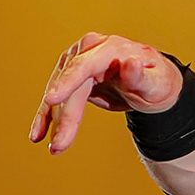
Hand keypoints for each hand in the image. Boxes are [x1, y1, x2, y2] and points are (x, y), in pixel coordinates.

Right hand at [28, 33, 189, 152]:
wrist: (151, 83)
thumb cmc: (157, 81)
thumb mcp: (156, 82)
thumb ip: (141, 77)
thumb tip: (130, 65)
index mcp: (111, 47)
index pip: (85, 65)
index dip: (67, 82)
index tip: (51, 99)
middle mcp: (90, 50)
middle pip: (72, 85)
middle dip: (64, 117)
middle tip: (59, 145)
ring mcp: (77, 61)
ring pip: (60, 93)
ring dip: (52, 121)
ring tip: (53, 147)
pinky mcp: (71, 75)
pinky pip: (56, 99)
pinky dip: (46, 117)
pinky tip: (38, 134)